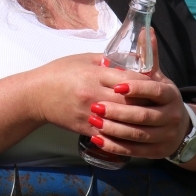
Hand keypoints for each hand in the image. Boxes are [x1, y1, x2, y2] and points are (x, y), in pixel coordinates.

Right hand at [30, 53, 149, 136]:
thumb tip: (128, 61)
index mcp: (94, 75)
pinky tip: (133, 135)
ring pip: (121, 121)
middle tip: (160, 105)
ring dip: (137, 122)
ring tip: (151, 121)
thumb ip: (106, 61)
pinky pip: (108, 135)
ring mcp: (89, 113)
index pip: (128, 80)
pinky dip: (122, 136)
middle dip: (146, 104)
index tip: (156, 85)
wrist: (35, 95)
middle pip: (129, 102)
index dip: (145, 84)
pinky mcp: (84, 128)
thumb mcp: (82, 60)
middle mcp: (93, 94)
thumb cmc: (58, 73)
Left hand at [85, 67, 190, 158]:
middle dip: (119, 112)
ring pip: (138, 134)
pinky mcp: (157, 152)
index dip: (137, 88)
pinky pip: (134, 150)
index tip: (117, 86)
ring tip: (94, 122)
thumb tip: (145, 30)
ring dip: (114, 129)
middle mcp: (171, 116)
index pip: (154, 90)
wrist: (178, 127)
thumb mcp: (157, 77)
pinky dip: (115, 146)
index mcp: (170, 95)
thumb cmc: (159, 97)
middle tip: (96, 107)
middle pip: (144, 115)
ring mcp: (165, 136)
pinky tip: (98, 139)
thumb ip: (149, 57)